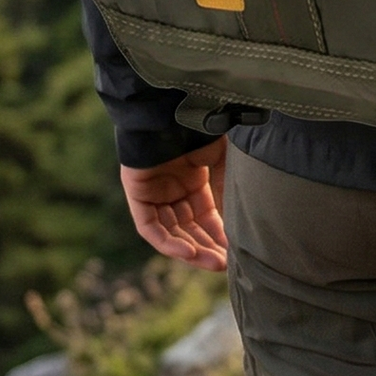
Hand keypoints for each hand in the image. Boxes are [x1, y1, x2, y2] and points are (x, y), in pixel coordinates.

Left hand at [121, 137, 229, 272]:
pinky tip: (188, 253)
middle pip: (189, 228)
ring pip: (171, 232)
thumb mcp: (221, 159)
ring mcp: (154, 193)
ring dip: (191, 250)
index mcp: (193, 180)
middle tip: (225, 265)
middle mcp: (172, 190)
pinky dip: (167, 242)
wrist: (170, 110)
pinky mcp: (137, 195)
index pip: (205, 217)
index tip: (235, 252)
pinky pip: (150, 227)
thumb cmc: (198, 128)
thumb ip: (226, 186)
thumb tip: (239, 216)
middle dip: (207, 247)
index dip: (219, 235)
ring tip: (213, 263)